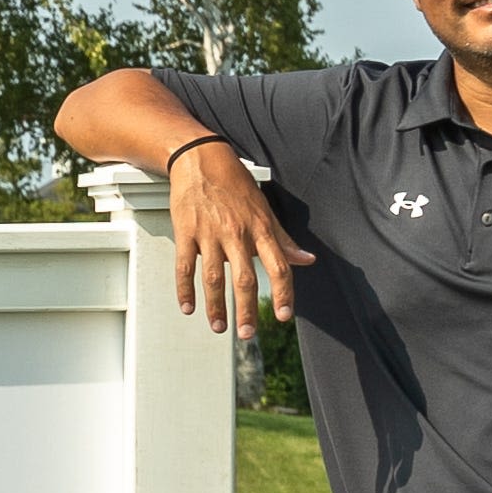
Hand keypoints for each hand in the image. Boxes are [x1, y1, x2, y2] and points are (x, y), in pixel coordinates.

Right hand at [163, 137, 310, 337]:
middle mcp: (236, 233)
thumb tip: (306, 260)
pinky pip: (184, 267)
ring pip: (214, 278)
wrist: (201, 160)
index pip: (278, 266)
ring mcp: (209, 234)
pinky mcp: (186, 233)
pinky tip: (188, 307)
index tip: (284, 315)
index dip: (284, 293)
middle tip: (248, 333)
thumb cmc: (235, 184)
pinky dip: (185, 290)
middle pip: (244, 279)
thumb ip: (283, 240)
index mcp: (259, 229)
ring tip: (218, 327)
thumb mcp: (264, 210)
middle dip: (247, 309)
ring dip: (216, 306)